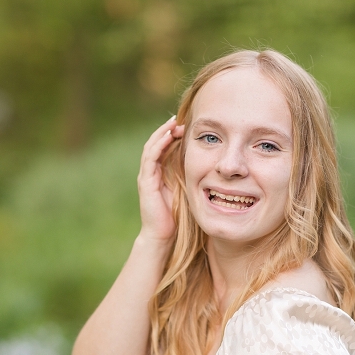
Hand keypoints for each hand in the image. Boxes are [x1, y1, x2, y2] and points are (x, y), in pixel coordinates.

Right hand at [137, 116, 184, 242]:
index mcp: (160, 173)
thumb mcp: (186, 190)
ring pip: (151, 147)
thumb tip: (209, 166)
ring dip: (162, 133)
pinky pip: (150, 158)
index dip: (173, 135)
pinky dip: (158, 145)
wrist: (163, 235)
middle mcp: (151, 172)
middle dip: (167, 130)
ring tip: (172, 123)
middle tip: (179, 119)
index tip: (186, 126)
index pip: (164, 147)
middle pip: (156, 143)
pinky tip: (167, 136)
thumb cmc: (176, 216)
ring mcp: (146, 176)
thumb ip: (191, 177)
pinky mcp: (146, 181)